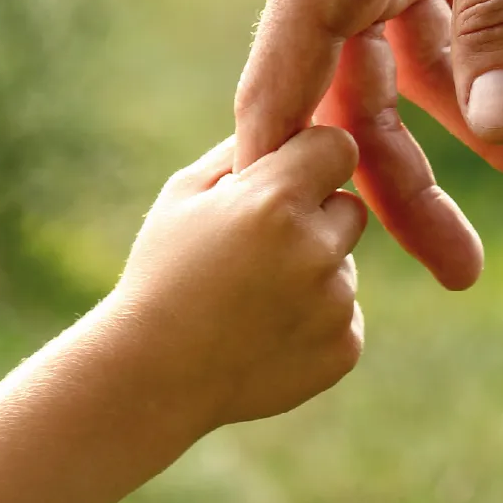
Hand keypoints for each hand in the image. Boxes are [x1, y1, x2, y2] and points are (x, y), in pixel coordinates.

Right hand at [105, 127, 366, 438]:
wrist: (153, 375)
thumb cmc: (162, 273)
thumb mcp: (183, 194)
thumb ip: (241, 151)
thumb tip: (289, 127)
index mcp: (276, 202)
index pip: (339, 147)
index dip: (314, 158)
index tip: (293, 174)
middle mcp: (316, 251)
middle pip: (350, 208)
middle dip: (316, 217)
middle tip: (263, 246)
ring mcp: (335, 304)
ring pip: (344, 265)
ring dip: (313, 272)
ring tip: (254, 299)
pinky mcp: (344, 348)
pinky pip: (344, 313)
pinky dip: (316, 319)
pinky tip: (267, 332)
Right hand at [235, 0, 502, 289]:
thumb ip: (499, 14)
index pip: (283, 96)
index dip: (282, 179)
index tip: (297, 255)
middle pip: (360, 115)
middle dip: (412, 195)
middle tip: (463, 272)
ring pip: (411, 85)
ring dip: (482, 136)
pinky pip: (448, 39)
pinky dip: (497, 72)